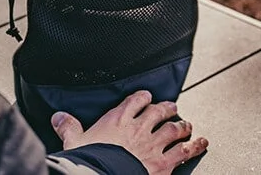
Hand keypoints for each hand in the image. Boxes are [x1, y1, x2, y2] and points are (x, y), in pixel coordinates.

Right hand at [51, 90, 207, 173]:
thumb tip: (58, 118)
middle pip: (159, 111)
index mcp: (119, 119)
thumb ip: (69, 128)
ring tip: (187, 125)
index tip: (146, 97)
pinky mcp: (164, 162)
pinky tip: (202, 143)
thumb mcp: (74, 142)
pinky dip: (195, 146)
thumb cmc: (89, 161)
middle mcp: (140, 127)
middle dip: (167, 108)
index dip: (143, 97)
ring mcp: (154, 144)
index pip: (135, 100)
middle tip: (171, 107)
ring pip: (174, 129)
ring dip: (182, 126)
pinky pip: (184, 151)